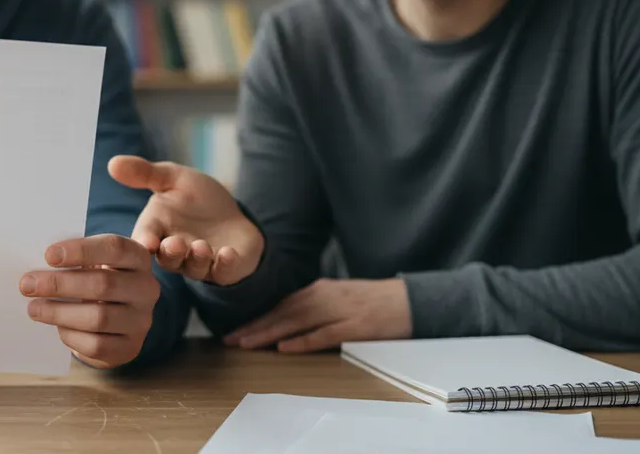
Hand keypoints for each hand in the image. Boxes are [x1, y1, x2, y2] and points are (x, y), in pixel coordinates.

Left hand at [20, 234, 160, 369]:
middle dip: (60, 284)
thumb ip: (74, 260)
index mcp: (138, 258)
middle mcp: (146, 288)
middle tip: (28, 284)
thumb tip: (38, 268)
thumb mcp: (94, 264)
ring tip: (34, 308)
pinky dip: (71, 335)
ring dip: (59, 312)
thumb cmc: (97, 280)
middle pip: (103, 284)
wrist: (118, 320)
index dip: (81, 250)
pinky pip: (96, 345)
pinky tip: (56, 327)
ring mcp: (141, 320)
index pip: (115, 248)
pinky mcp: (130, 347)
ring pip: (99, 317)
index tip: (48, 255)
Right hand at [108, 155, 262, 284]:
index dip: (145, 241)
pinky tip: (229, 253)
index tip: (147, 241)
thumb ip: (144, 173)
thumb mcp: (173, 178)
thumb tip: (113, 163)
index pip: (146, 238)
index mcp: (157, 230)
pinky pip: (224, 272)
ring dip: (197, 259)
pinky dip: (226, 265)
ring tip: (201, 246)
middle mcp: (176, 251)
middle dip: (171, 253)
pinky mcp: (225, 269)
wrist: (231, 214)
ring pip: (194, 269)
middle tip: (174, 243)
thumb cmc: (196, 198)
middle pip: (168, 259)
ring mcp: (201, 263)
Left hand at [223, 278, 411, 352]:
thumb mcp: (337, 298)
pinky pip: (324, 333)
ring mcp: (339, 310)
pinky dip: (303, 340)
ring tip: (247, 343)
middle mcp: (324, 296)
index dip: (256, 317)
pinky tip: (285, 347)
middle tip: (230, 339)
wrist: (409, 300)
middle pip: (282, 312)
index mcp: (319, 290)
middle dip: (255, 326)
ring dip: (269, 332)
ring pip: (297, 321)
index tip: (234, 330)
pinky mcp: (355, 325)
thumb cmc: (372, 302)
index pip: (280, 305)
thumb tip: (284, 322)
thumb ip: (313, 306)